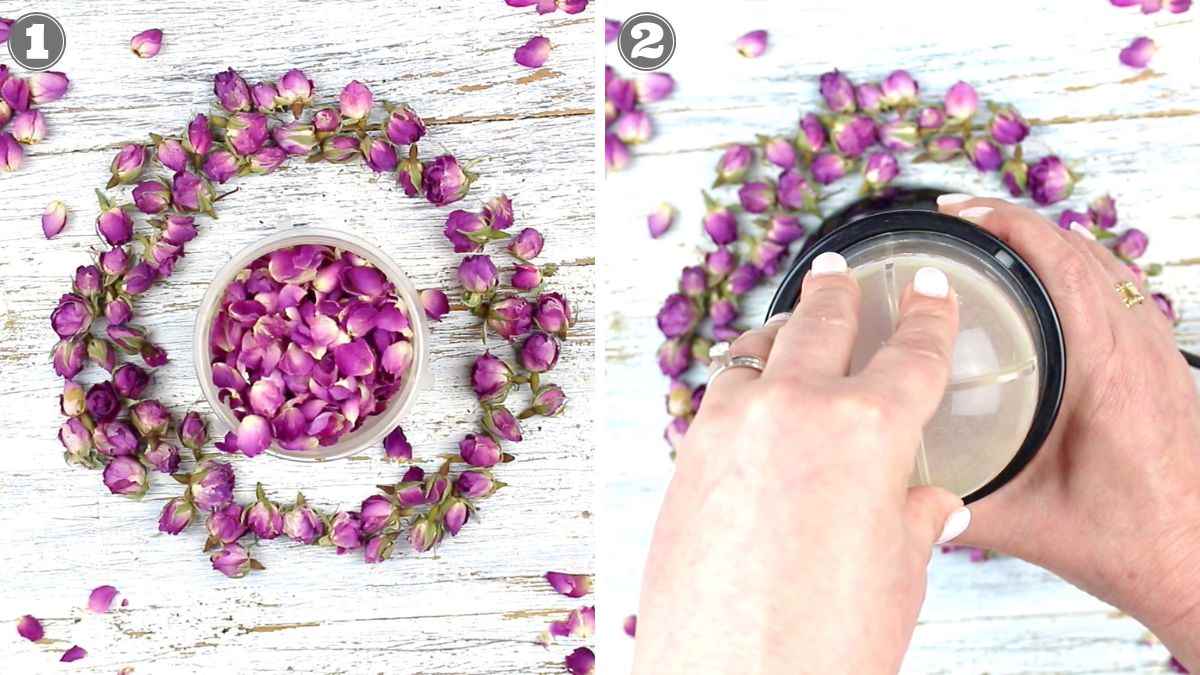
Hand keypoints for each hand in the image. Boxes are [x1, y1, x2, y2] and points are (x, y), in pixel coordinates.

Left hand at [633, 253, 966, 673]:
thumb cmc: (822, 644)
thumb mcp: (896, 577)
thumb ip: (913, 520)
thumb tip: (932, 502)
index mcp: (868, 429)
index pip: (914, 352)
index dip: (931, 315)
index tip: (932, 288)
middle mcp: (795, 407)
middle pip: (822, 322)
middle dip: (841, 292)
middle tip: (844, 273)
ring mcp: (731, 424)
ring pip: (759, 348)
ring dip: (781, 330)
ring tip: (792, 323)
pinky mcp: (687, 452)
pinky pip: (720, 393)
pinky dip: (742, 380)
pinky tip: (751, 392)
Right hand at [937, 195, 1199, 668]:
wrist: (1195, 564)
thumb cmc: (1128, 544)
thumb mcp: (1022, 523)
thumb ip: (951, 498)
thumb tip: (886, 477)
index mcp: (1107, 370)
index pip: (1060, 264)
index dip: (1006, 225)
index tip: (957, 212)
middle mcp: (1140, 348)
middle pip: (1080, 250)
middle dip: (1015, 223)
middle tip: (957, 219)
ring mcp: (1157, 353)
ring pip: (1105, 265)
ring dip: (1049, 242)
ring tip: (993, 240)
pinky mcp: (1162, 366)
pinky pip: (1120, 291)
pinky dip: (1078, 269)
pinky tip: (1044, 285)